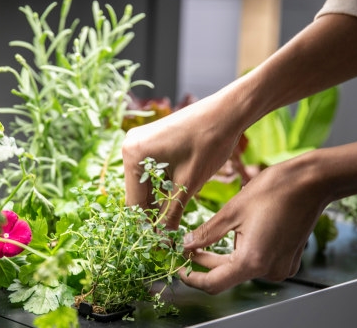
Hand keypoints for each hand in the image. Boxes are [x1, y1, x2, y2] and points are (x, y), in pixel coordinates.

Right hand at [122, 94, 243, 229]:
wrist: (227, 112)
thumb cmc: (209, 143)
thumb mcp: (188, 184)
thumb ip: (171, 213)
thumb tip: (162, 240)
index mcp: (133, 155)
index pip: (134, 202)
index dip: (147, 226)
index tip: (158, 244)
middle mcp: (129, 147)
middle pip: (136, 192)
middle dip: (151, 213)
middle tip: (167, 236)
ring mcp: (138, 142)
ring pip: (143, 183)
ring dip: (157, 200)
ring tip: (172, 220)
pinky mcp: (149, 140)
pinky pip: (150, 171)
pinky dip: (161, 185)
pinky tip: (174, 197)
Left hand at [178, 154, 326, 293]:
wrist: (311, 182)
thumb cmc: (273, 191)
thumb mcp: (231, 211)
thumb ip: (206, 233)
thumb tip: (185, 245)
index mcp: (252, 261)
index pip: (213, 284)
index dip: (191, 278)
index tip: (178, 267)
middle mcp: (268, 271)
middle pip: (226, 275)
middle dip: (205, 262)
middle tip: (187, 246)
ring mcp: (280, 267)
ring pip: (240, 268)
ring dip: (224, 255)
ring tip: (212, 234)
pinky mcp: (287, 260)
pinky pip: (256, 262)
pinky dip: (242, 252)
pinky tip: (238, 233)